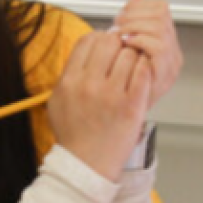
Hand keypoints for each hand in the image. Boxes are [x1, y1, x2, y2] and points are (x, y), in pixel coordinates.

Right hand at [48, 26, 151, 180]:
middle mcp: (89, 84)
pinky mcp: (131, 105)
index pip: (88, 40)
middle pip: (110, 42)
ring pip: (130, 55)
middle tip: (120, 56)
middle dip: (118, 46)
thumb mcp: (57, 101)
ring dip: (133, 59)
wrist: (86, 164)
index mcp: (69, 80)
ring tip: (130, 71)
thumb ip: (69, 74)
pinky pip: (143, 72)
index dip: (100, 39)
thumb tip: (84, 53)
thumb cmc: (73, 135)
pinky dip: (144, 70)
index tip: (105, 47)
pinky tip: (139, 78)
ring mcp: (111, 94)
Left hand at [109, 0, 181, 107]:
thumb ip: (132, 25)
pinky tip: (127, 45)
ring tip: (121, 35)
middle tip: (119, 25)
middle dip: (135, 15)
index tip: (122, 15)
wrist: (118, 121)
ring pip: (160, 27)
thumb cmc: (120, 91)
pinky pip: (158, 47)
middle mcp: (171, 51)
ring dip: (135, 26)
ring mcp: (170, 63)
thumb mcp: (126, 52)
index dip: (139, 6)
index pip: (160, 8)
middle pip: (161, 14)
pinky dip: (140, 41)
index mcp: (164, 42)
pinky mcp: (164, 74)